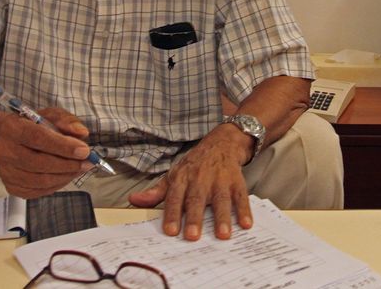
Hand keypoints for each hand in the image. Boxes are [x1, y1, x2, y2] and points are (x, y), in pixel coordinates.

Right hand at [0, 107, 93, 197]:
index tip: (84, 151)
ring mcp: (6, 171)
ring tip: (79, 169)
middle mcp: (5, 151)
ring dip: (65, 176)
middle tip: (87, 162)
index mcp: (13, 128)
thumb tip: (81, 133)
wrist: (4, 139)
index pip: (38, 138)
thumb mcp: (49, 115)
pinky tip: (65, 176)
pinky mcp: (11, 186)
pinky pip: (37, 191)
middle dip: (69, 165)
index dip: (63, 147)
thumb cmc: (29, 126)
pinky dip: (56, 186)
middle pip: (39, 163)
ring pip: (40, 180)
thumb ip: (66, 120)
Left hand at [128, 124, 253, 240]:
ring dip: (222, 217)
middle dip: (195, 218)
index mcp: (182, 178)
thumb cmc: (194, 165)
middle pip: (197, 199)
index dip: (172, 214)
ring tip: (223, 235)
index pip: (175, 198)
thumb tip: (134, 200)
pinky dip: (244, 210)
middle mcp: (200, 179)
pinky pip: (241, 196)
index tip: (170, 231)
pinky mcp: (237, 181)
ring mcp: (220, 180)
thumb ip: (156, 192)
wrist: (221, 143)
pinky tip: (246, 224)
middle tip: (193, 236)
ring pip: (221, 199)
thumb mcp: (173, 175)